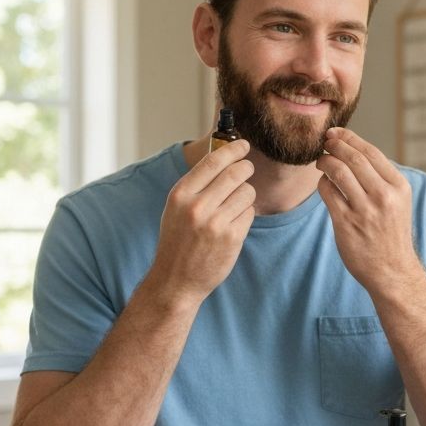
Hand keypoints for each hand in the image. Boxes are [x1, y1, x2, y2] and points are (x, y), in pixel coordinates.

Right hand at [149, 140, 254, 303]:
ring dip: (246, 195)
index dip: (232, 149)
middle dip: (246, 168)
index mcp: (180, 195)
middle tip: (247, 169)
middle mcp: (197, 207)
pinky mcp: (231, 238)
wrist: (176, 280)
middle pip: (236, 173)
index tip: (243, 145)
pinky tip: (233, 225)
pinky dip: (246, 215)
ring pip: (247, 192)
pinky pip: (249, 213)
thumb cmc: (177, 240)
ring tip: (234, 206)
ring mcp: (216, 223)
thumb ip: (196, 185)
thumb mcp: (176, 208)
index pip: (213, 161)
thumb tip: (223, 157)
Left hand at [316, 127, 422, 295]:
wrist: (392, 271)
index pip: (371, 151)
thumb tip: (354, 149)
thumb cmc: (391, 233)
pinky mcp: (346, 223)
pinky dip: (322, 183)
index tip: (335, 133)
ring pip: (337, 171)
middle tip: (324, 143)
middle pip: (352, 157)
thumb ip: (381, 177)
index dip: (349, 138)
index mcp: (399, 186)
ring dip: (324, 162)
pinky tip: (324, 184)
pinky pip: (327, 192)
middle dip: (334, 145)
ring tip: (321, 162)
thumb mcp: (398, 201)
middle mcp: (384, 196)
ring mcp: (365, 210)